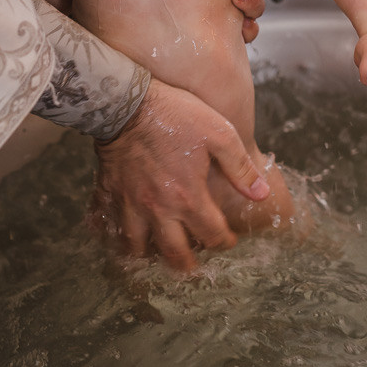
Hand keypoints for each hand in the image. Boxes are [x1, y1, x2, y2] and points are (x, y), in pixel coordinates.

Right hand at [91, 79, 270, 271]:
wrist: (127, 102)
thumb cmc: (176, 115)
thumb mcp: (219, 134)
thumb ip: (241, 168)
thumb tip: (261, 194)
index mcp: (188, 198)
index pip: (211, 235)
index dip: (224, 242)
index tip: (228, 240)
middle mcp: (158, 209)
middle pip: (173, 254)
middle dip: (187, 265)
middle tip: (194, 264)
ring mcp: (130, 204)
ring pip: (136, 248)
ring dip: (148, 256)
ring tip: (157, 253)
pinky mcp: (108, 192)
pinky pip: (106, 225)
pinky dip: (113, 236)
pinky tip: (118, 235)